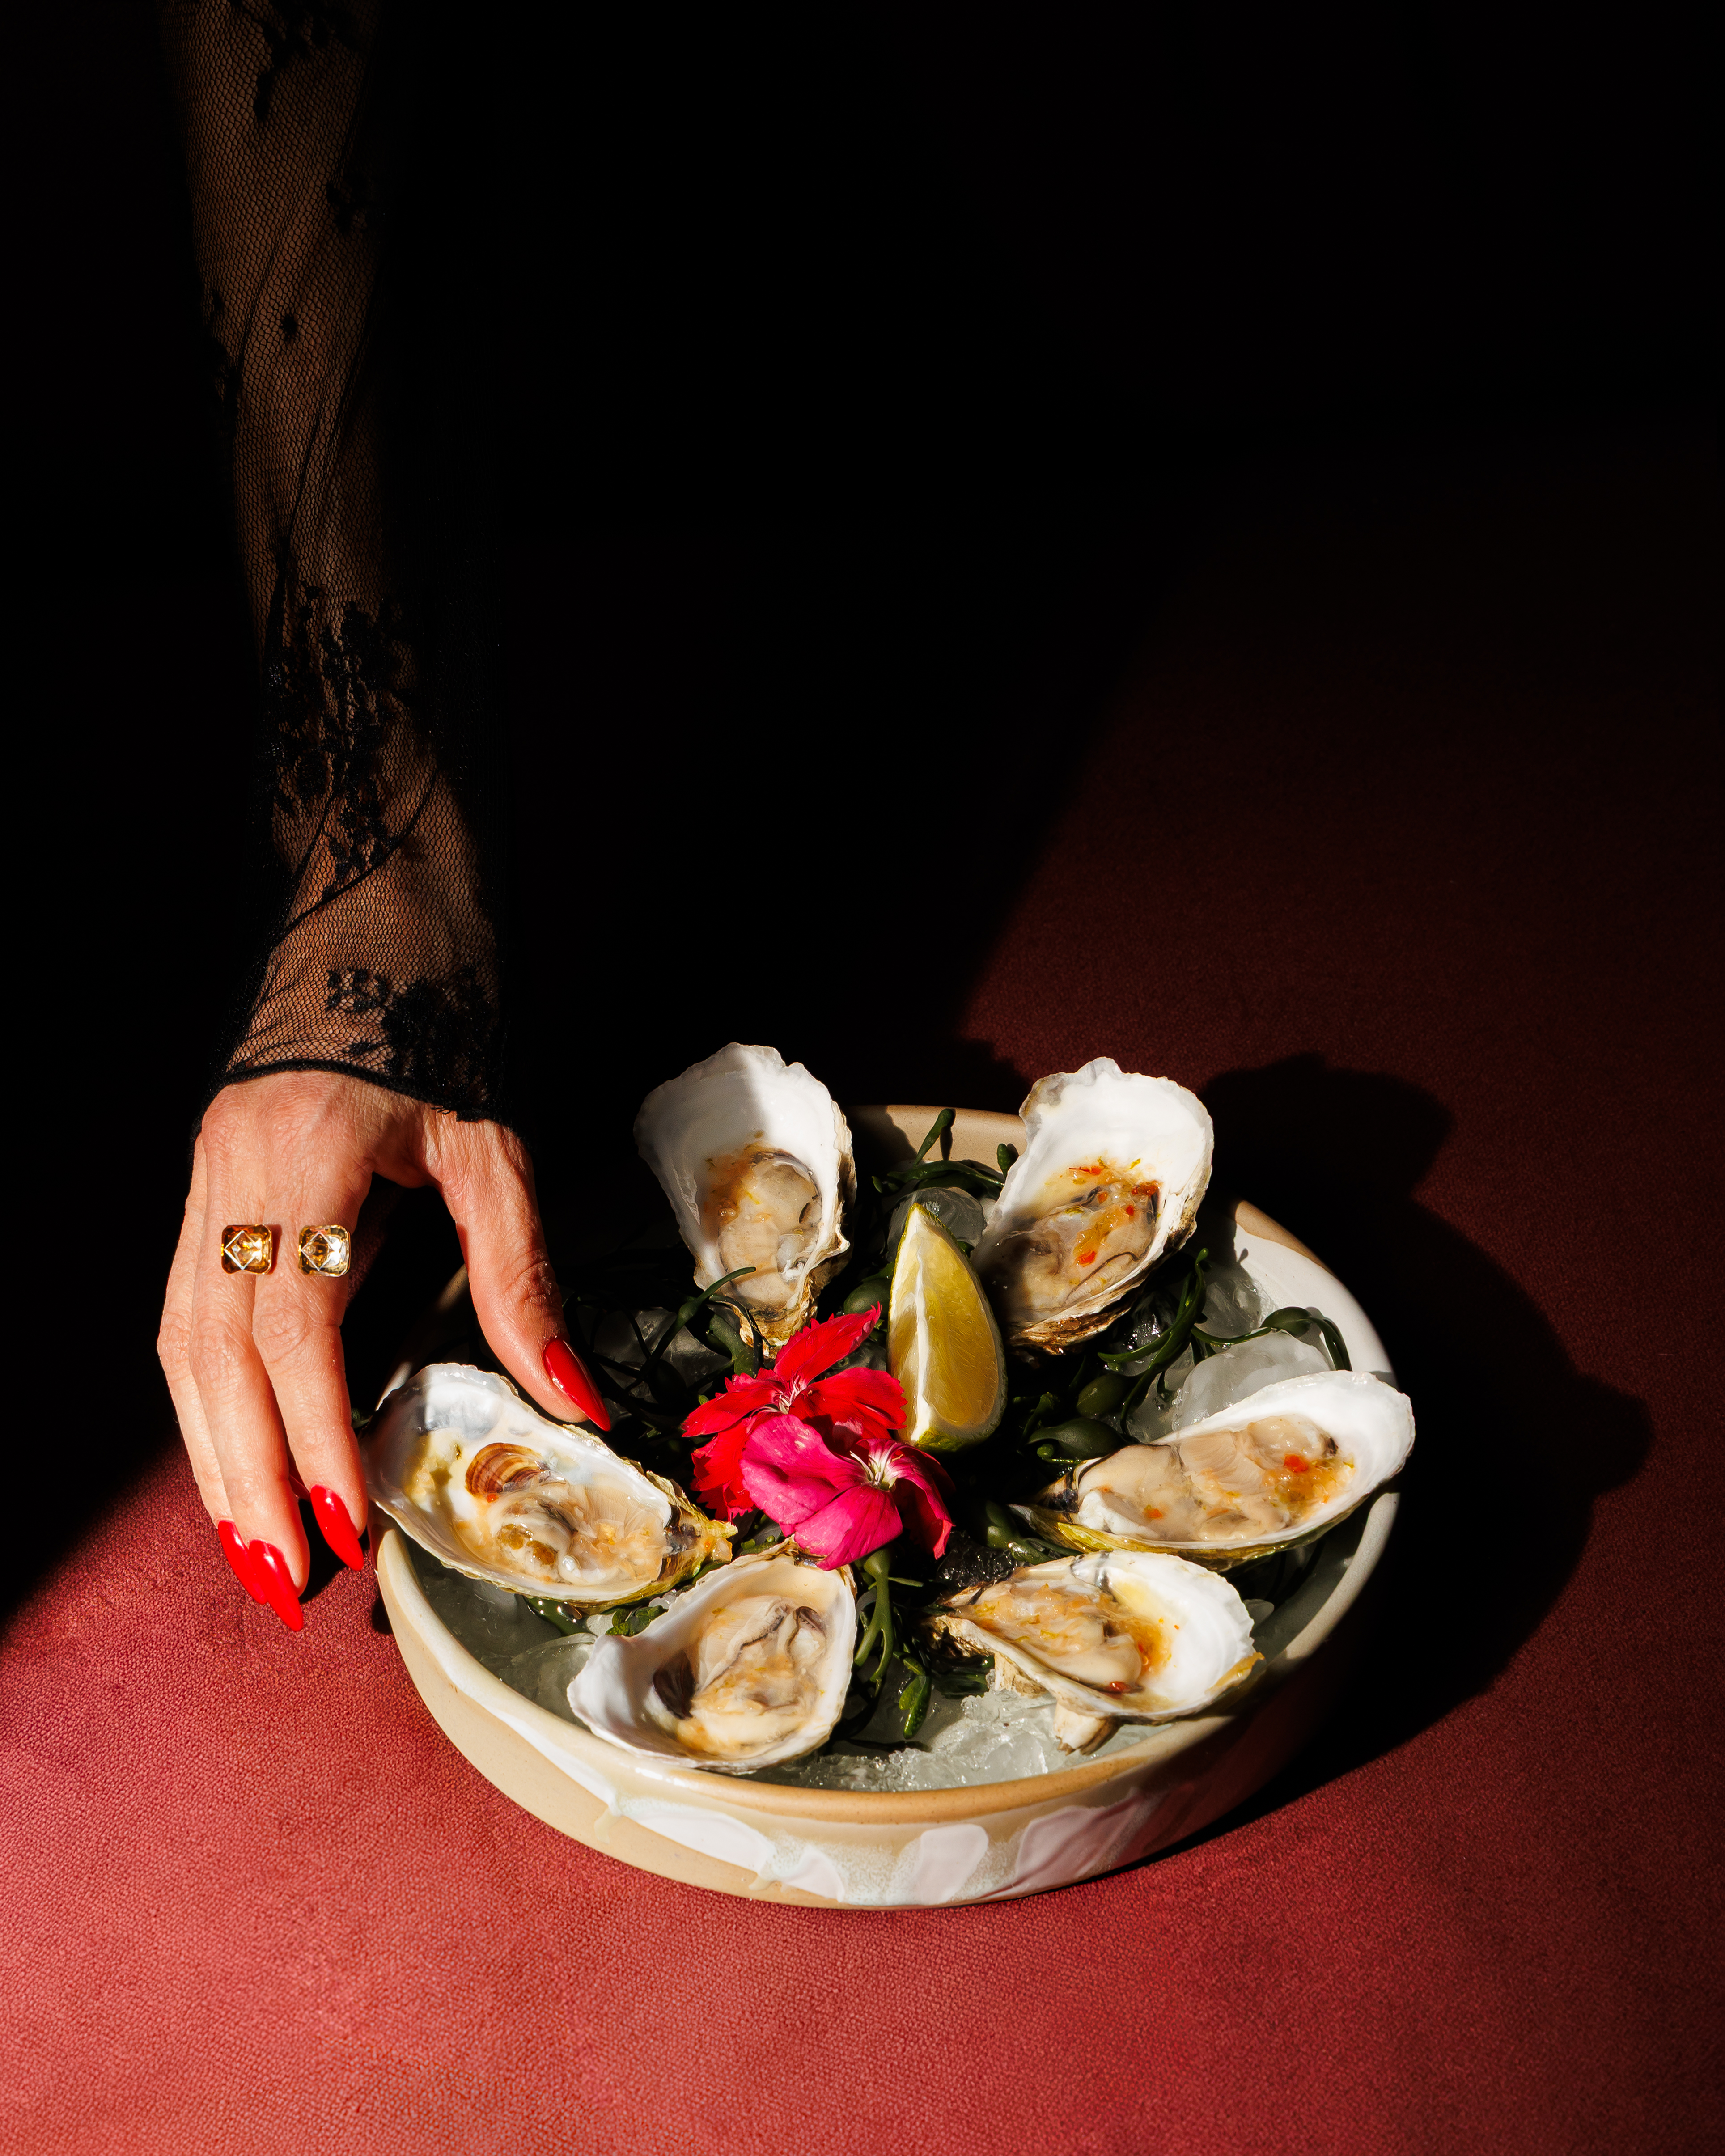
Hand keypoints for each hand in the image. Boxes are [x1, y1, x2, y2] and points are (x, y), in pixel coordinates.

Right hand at [158, 1071, 607, 1628]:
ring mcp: (208, 1178)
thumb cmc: (447, 1019)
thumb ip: (522, 1278)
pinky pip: (190, 1308)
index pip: (293, 1327)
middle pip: (214, 1354)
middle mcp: (235, 1175)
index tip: (348, 1526)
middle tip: (283, 1581)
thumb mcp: (496, 1150)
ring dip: (215, 1451)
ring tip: (254, 1545)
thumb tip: (570, 1399)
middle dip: (245, 1477)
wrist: (382, 911)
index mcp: (303, 1157)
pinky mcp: (209, 1183)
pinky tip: (239, 1454)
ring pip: (184, 1341)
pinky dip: (211, 1395)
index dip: (314, 1435)